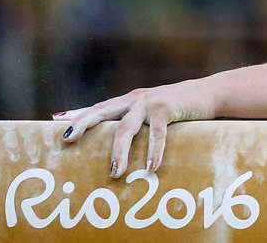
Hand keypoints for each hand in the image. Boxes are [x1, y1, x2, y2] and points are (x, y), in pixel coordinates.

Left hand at [52, 79, 216, 177]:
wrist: (209, 93)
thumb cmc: (180, 105)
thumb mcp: (154, 109)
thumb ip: (136, 117)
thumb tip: (120, 137)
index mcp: (129, 100)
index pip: (99, 108)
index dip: (79, 115)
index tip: (58, 122)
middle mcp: (135, 99)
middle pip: (103, 112)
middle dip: (84, 124)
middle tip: (68, 138)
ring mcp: (150, 103)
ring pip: (126, 128)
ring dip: (119, 152)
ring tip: (116, 172)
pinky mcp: (167, 109)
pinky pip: (157, 134)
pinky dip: (154, 153)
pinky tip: (152, 168)